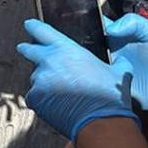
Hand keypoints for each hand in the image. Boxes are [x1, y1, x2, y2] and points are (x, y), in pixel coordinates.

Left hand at [17, 19, 138, 140]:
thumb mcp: (118, 71)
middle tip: (25, 48)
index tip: (29, 25)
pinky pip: (34, 95)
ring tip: (61, 92)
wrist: (101, 122)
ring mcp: (39, 80)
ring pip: (36, 76)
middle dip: (27, 49)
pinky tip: (57, 104)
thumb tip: (122, 60)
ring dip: (43, 80)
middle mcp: (49, 62)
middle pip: (29, 50)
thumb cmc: (109, 97)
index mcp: (66, 50)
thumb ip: (114, 61)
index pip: (42, 31)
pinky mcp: (35, 98)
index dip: (34, 27)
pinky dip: (42, 98)